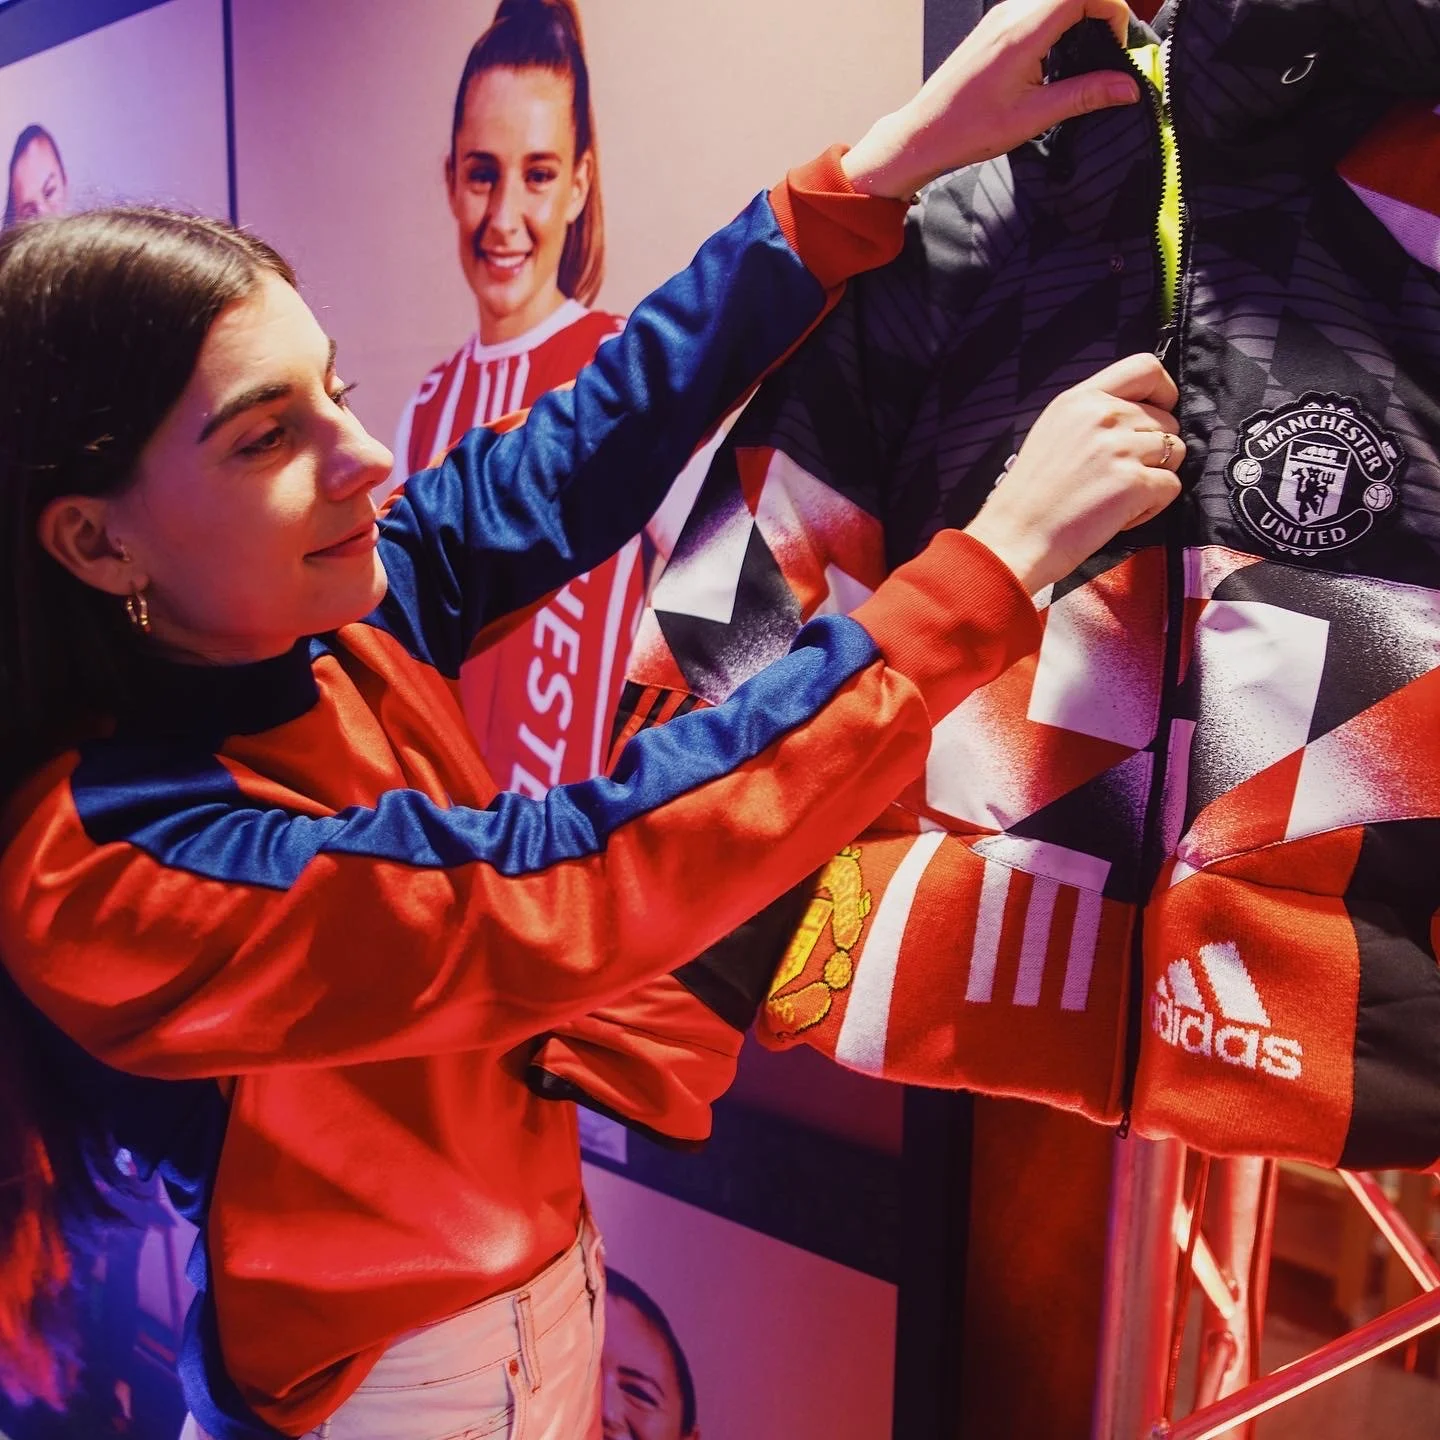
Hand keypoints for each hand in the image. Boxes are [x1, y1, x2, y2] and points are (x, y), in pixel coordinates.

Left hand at [843, 0, 1139, 200]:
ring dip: (1079, 16)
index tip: (1116, 43)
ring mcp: (1001, 15)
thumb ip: (1084, 96)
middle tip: (1107, 50)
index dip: (1112, 9)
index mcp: (1022, 31)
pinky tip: (1056, 59)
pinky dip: (1059, 23)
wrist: (924, 133)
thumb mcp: (1033, 117)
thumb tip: (1128, 88)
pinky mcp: (995, 24)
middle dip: (1101, 11)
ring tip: (1083, 58)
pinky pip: (1038, 8)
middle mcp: (1011, 13)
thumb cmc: (969, 129)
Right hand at [963, 353, 1184, 592]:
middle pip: (1166, 420)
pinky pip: (1171, 486)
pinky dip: (1152, 506)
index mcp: (1080, 399)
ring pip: (1175, 452)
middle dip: (1154, 450)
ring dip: (1155, 477)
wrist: (1014, 538)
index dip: (1163, 392)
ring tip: (1118, 496)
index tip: (1156, 414)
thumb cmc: (1030, 495)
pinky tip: (1119, 515)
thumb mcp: (1052, 431)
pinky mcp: (1135, 483)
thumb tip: (1137, 415)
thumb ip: (1092, 415)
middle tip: (1118, 476)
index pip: (1145, 368)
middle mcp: (1103, 416)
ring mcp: (1121, 448)